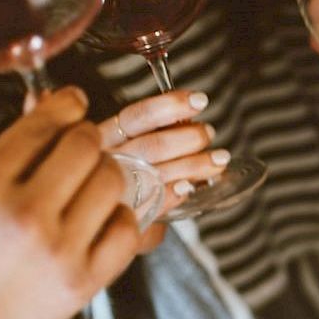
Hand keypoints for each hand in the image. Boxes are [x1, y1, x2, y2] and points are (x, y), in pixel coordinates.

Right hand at [0, 87, 140, 318]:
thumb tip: (44, 99)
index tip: (75, 103)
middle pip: (86, 146)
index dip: (66, 105)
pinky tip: (102, 219)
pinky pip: (128, 226)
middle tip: (83, 148)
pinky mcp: (83, 281)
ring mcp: (56, 250)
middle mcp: (20, 214)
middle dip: (88, 141)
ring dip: (108, 175)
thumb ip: (4, 150)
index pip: (43, 125)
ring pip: (113, 180)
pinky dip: (121, 216)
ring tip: (92, 183)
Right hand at [100, 90, 224, 217]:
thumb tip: (190, 123)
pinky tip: (189, 187)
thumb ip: (156, 132)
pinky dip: (176, 193)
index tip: (199, 100)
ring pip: (158, 173)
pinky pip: (155, 203)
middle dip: (189, 137)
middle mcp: (107, 161)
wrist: (99, 217)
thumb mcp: (129, 144)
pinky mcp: (124, 214)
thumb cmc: (122, 171)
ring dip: (195, 165)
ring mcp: (115, 189)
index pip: (137, 117)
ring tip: (219, 159)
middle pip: (152, 145)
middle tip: (208, 133)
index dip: (169, 106)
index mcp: (105, 137)